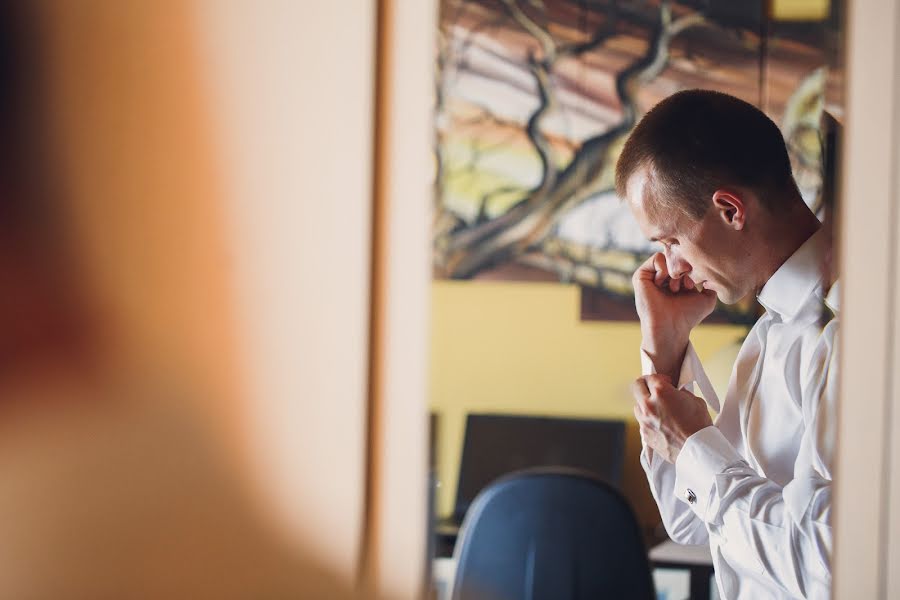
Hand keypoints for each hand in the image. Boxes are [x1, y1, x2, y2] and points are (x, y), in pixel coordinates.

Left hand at [632, 374, 712, 463]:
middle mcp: (648, 405)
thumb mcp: (695, 400)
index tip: (666, 381)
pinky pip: (642, 422)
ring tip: (659, 409)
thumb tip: (676, 393)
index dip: (660, 378)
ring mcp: (644, 421)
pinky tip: (661, 424)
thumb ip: (681, 393)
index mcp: (661, 392)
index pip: (650, 377)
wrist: (698, 451)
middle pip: (637, 387)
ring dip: (646, 404)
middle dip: (645, 385)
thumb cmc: (699, 425)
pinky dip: (649, 421)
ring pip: (637, 406)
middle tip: (655, 389)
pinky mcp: (645, 435)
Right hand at [633, 253, 716, 377]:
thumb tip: (713, 272)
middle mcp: (663, 277)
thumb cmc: (687, 317)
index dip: (694, 268)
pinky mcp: (641, 275)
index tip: (695, 285)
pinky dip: (664, 268)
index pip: (686, 260)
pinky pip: (656, 258)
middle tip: (686, 286)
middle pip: (678, 256)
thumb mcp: (707, 299)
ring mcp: (652, 276)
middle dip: (685, 269)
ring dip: (675, 270)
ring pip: (668, 256)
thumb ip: (711, 284)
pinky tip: (664, 283)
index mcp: (676, 281)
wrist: (671, 327)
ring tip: (674, 287)